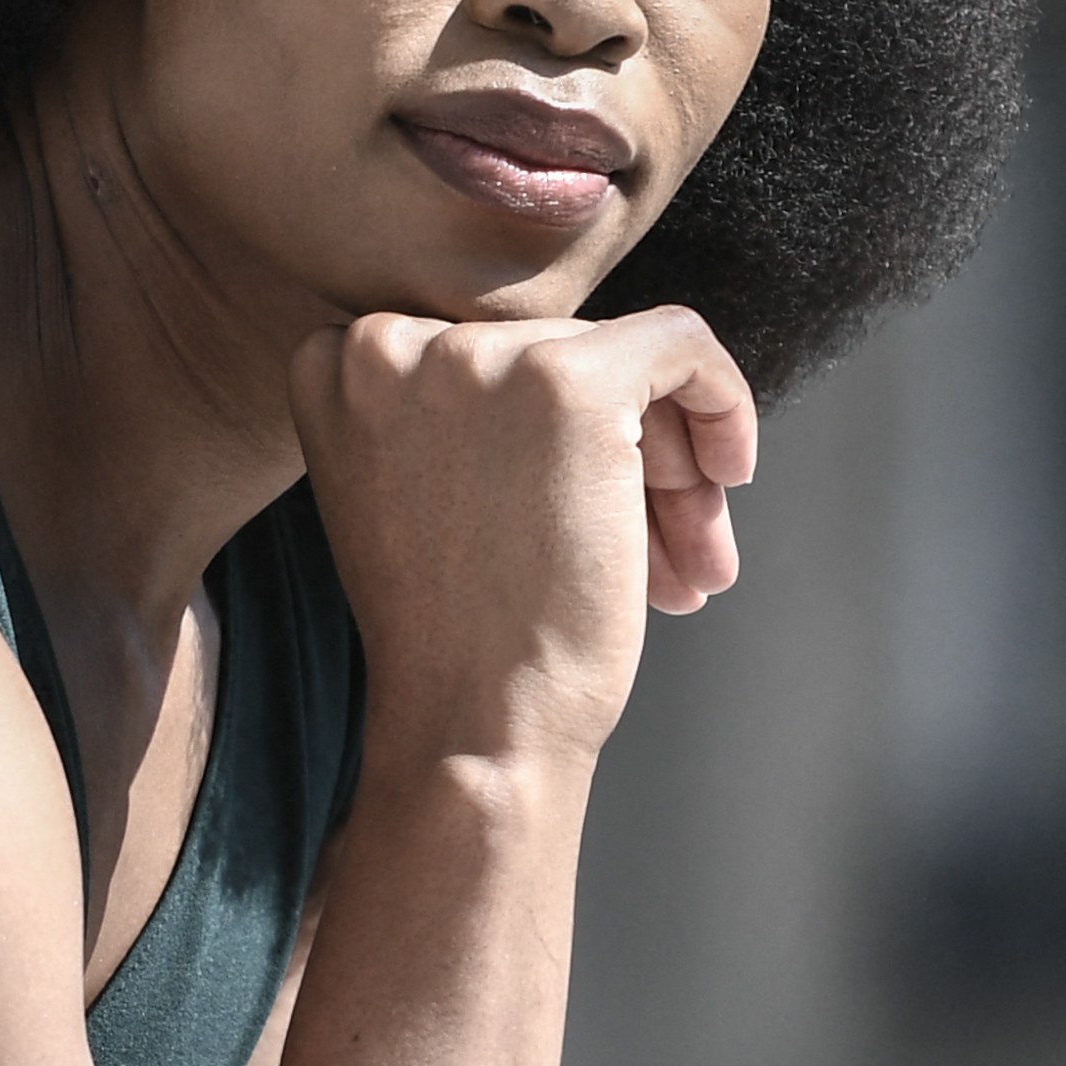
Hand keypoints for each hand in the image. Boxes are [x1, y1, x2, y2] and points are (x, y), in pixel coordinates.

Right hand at [287, 305, 755, 764]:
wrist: (474, 723)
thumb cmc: (459, 636)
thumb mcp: (417, 492)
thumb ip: (460, 411)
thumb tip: (588, 360)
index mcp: (334, 366)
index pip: (480, 355)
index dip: (539, 433)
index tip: (572, 509)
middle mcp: (388, 342)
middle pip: (554, 355)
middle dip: (623, 456)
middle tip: (664, 558)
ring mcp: (476, 356)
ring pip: (619, 363)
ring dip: (668, 465)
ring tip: (691, 563)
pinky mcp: (569, 377)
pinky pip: (680, 342)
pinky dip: (721, 399)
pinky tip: (731, 474)